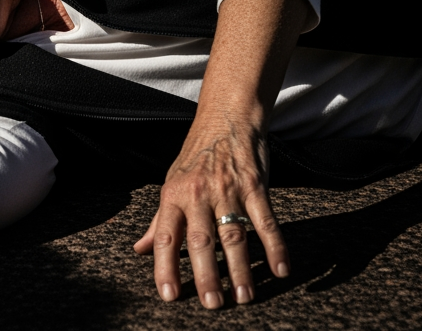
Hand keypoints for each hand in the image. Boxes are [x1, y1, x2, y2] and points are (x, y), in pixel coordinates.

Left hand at [135, 115, 286, 307]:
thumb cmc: (196, 156)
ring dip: (240, 268)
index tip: (170, 295)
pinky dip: (275, 246)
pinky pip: (266, 220)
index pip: (166, 236)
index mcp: (173, 196)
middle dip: (207, 275)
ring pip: (234, 235)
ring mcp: (228, 190)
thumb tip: (140, 249)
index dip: (166, 267)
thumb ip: (159, 222)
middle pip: (202, 241)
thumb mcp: (171, 185)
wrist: (226, 118)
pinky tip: (280, 269)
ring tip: (244, 296)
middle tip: (213, 304)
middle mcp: (199, 194)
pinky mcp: (255, 186)